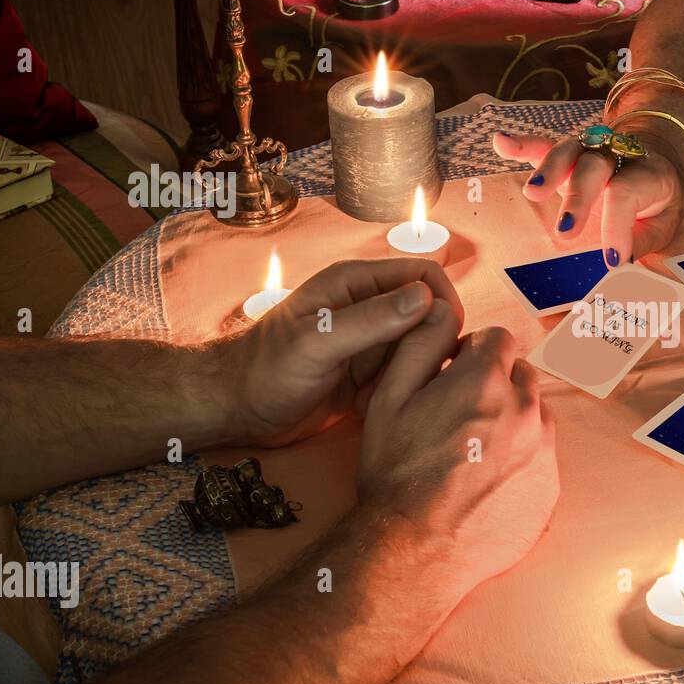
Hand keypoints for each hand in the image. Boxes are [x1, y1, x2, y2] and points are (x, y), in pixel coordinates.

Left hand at [222, 258, 463, 446]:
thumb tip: (426, 299)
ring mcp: (373, 340)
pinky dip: (408, 386)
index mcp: (357, 283)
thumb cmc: (266, 370)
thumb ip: (370, 320)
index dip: (444, 300)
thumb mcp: (317, 343)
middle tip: (419, 376)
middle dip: (436, 341)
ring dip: (422, 368)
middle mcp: (371, 306)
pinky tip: (387, 404)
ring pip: (424, 344)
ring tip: (399, 392)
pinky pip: (408, 371)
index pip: (424, 274)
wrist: (238, 409)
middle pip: (431, 311)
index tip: (446, 339)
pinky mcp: (372, 371)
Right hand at [357, 323, 557, 589]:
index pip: (498, 338)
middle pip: (520, 375)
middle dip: (494, 384)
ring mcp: (543, 449)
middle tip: (460, 415)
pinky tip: (487, 481)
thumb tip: (440, 311)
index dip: (473, 352)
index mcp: (484, 380)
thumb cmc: (395, 473)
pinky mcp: (551, 486)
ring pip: (534, 414)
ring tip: (473, 452)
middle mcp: (524, 408)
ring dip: (511, 420)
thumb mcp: (388, 399)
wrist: (416, 549)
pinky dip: (521, 459)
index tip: (456, 373)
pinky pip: (541, 456)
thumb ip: (419, 346)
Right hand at [492, 125, 683, 267]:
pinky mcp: (571, 151)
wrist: (659, 160)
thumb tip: (623, 262)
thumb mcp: (665, 223)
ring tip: (532, 192)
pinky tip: (500, 143)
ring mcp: (592, 150)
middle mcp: (618, 155)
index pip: (627, 194)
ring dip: (549, 169)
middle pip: (594, 168)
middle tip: (565, 231)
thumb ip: (644, 241)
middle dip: (578, 199)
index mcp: (649, 174)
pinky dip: (522, 145)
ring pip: (569, 150)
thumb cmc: (658, 200)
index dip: (617, 227)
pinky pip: (545, 144)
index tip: (612, 259)